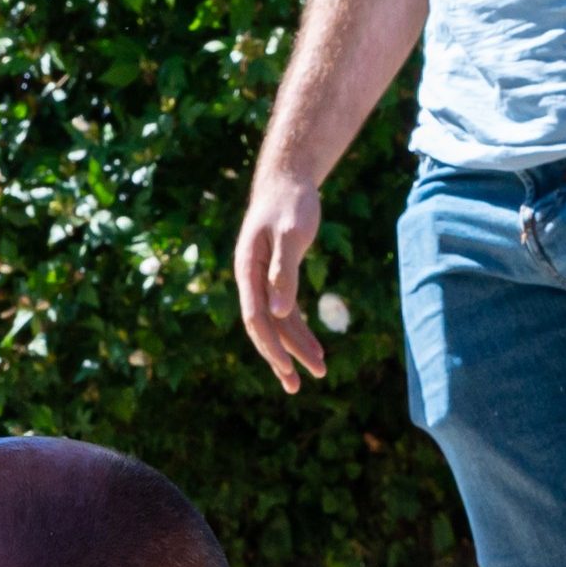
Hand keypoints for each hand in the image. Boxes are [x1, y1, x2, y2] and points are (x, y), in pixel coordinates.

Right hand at [230, 174, 329, 390]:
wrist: (287, 179)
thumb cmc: (290, 203)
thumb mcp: (292, 235)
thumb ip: (284, 273)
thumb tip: (279, 314)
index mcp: (247, 270)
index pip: (255, 318)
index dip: (270, 347)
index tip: (287, 369)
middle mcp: (250, 279)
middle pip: (263, 328)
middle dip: (281, 357)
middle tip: (297, 386)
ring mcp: (262, 280)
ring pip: (276, 323)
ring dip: (295, 348)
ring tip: (318, 371)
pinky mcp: (276, 277)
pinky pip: (285, 312)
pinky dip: (299, 330)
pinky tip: (314, 348)